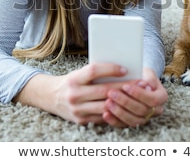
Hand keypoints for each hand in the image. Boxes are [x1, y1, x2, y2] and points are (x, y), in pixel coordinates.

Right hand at [14, 62, 128, 124]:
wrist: (50, 97)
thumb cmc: (70, 81)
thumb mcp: (79, 73)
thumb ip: (95, 73)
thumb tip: (121, 69)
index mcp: (74, 79)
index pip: (93, 71)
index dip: (110, 69)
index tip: (125, 69)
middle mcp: (74, 95)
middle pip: (103, 90)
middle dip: (124, 87)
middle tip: (140, 83)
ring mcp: (77, 110)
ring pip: (105, 106)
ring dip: (123, 101)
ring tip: (136, 95)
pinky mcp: (81, 121)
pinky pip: (102, 117)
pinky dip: (115, 111)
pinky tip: (126, 106)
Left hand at [103, 67, 167, 126]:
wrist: (138, 82)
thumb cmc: (142, 75)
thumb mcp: (147, 72)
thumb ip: (148, 78)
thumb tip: (146, 85)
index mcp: (161, 97)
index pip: (152, 99)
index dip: (138, 94)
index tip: (125, 86)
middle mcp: (156, 110)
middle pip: (142, 110)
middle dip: (125, 101)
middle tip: (111, 93)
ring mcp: (145, 118)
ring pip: (133, 120)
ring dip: (119, 112)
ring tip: (107, 102)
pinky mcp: (133, 123)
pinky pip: (124, 125)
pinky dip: (114, 120)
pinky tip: (105, 114)